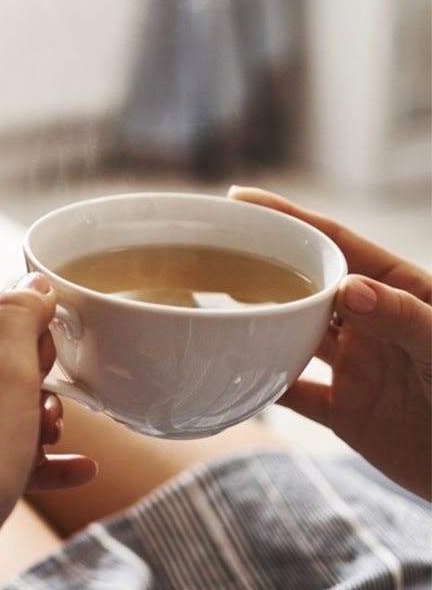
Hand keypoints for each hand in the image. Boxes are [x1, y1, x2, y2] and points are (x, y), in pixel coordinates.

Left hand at [0, 273, 96, 588]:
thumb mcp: (4, 381)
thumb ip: (19, 321)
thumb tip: (32, 281)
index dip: (35, 336)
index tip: (56, 364)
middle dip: (36, 385)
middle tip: (48, 412)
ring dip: (36, 424)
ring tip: (52, 443)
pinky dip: (31, 460)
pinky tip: (76, 472)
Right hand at [229, 186, 430, 499]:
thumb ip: (402, 316)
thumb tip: (345, 288)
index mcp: (399, 291)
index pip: (337, 243)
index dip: (290, 219)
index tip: (242, 201)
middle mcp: (372, 322)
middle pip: (306, 285)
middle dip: (263, 266)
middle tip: (213, 253)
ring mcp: (356, 366)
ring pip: (292, 334)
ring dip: (256, 322)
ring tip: (211, 305)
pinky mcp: (346, 411)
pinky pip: (292, 393)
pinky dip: (260, 386)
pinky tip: (226, 377)